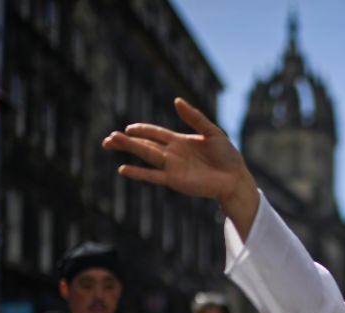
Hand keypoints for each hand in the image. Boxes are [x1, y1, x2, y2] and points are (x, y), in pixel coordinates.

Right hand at [101, 98, 259, 235]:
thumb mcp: (212, 132)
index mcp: (181, 141)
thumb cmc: (228, 157)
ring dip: (128, 150)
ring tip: (109, 143)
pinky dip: (138, 173)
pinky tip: (123, 169)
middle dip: (127, 141)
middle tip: (109, 138)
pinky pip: (153, 175)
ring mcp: (172, 167)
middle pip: (145, 144)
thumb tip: (176, 101)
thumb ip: (194, 117)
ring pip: (145, 155)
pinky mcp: (175, 179)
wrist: (235, 179)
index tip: (128, 128)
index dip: (142, 130)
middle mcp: (173, 153)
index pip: (156, 133)